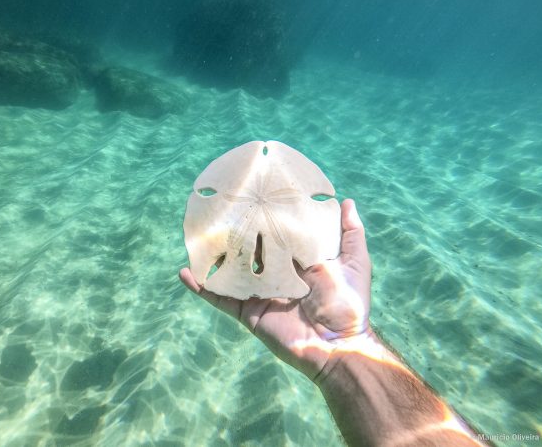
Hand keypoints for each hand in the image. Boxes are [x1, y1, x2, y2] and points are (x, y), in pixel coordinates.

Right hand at [179, 199, 371, 380]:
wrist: (339, 345)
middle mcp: (276, 275)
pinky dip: (202, 287)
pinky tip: (186, 271)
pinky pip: (221, 298)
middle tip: (219, 211)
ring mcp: (260, 293)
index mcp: (297, 262)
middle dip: (236, 233)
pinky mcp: (248, 312)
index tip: (253, 197)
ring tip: (197, 235)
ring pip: (232, 271)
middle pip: (250, 251)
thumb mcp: (355, 261)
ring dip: (215, 256)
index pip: (277, 236)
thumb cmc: (349, 303)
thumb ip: (350, 232)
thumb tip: (345, 200)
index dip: (266, 219)